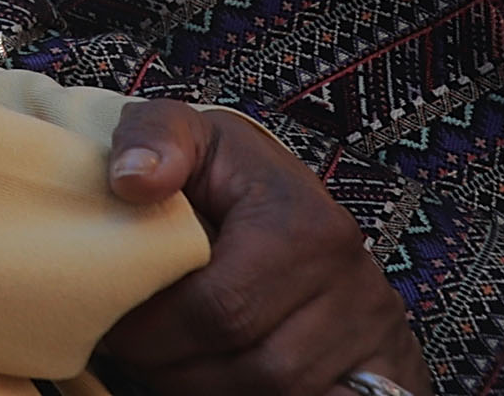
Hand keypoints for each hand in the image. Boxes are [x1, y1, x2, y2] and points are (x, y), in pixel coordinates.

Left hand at [95, 101, 427, 395]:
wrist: (289, 198)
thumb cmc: (226, 169)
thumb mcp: (187, 132)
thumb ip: (152, 139)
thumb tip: (132, 181)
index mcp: (306, 226)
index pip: (220, 309)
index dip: (155, 330)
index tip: (114, 324)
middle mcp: (356, 285)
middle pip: (256, 367)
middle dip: (178, 369)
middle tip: (134, 351)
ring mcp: (377, 332)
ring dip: (211, 389)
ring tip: (169, 362)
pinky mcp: (389, 367)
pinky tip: (224, 379)